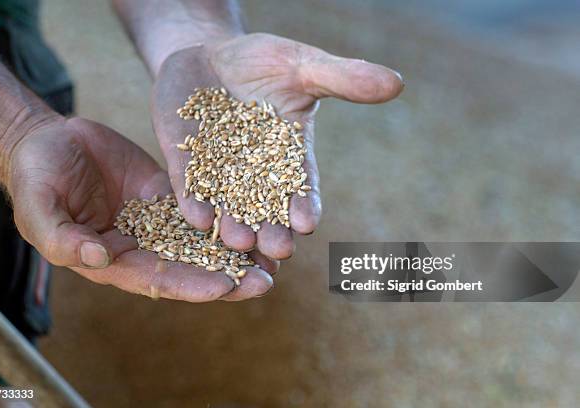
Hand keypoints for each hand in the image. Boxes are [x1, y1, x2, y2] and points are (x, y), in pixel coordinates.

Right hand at [7, 117, 273, 300]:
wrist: (48, 140)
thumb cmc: (36, 175)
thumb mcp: (40, 207)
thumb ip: (63, 238)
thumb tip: (99, 260)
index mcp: (112, 259)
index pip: (157, 279)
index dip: (192, 284)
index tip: (227, 286)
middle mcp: (141, 246)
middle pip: (190, 267)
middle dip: (228, 275)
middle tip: (267, 280)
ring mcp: (158, 221)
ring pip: (202, 240)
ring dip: (237, 249)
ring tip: (276, 253)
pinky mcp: (169, 195)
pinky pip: (202, 205)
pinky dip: (227, 213)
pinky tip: (258, 214)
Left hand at [152, 33, 402, 258]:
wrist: (208, 53)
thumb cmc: (263, 60)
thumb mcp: (302, 65)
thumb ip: (343, 78)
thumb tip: (396, 83)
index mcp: (289, 153)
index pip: (301, 183)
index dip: (305, 202)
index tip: (308, 222)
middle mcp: (254, 171)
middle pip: (266, 206)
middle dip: (271, 227)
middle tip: (278, 250)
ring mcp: (217, 168)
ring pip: (227, 203)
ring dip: (232, 223)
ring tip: (237, 240)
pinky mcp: (185, 160)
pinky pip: (189, 183)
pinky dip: (194, 199)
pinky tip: (196, 216)